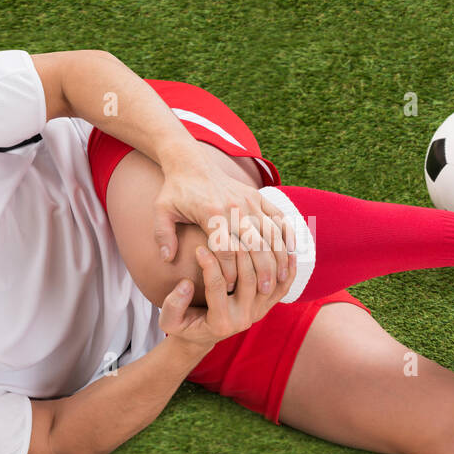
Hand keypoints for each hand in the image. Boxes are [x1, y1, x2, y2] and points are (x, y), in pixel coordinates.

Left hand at [153, 156, 293, 293]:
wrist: (192, 162)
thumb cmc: (176, 190)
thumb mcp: (162, 211)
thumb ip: (163, 235)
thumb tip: (167, 259)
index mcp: (211, 214)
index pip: (225, 250)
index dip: (229, 272)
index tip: (230, 289)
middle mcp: (234, 207)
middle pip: (254, 244)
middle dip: (262, 270)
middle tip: (264, 291)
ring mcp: (249, 201)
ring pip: (271, 233)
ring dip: (279, 256)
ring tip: (281, 277)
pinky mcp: (257, 196)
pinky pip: (278, 216)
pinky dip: (287, 233)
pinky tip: (291, 251)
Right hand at [159, 245, 297, 348]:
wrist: (201, 337)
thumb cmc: (183, 325)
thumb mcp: (169, 321)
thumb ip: (174, 305)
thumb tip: (186, 284)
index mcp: (220, 322)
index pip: (218, 286)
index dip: (209, 264)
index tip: (199, 247)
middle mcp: (243, 319)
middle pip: (248, 279)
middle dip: (238, 253)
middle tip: (227, 233)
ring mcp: (258, 313)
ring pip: (267, 279)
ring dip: (260, 255)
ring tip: (251, 233)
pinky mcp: (266, 308)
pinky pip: (283, 288)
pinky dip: (288, 270)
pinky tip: (288, 250)